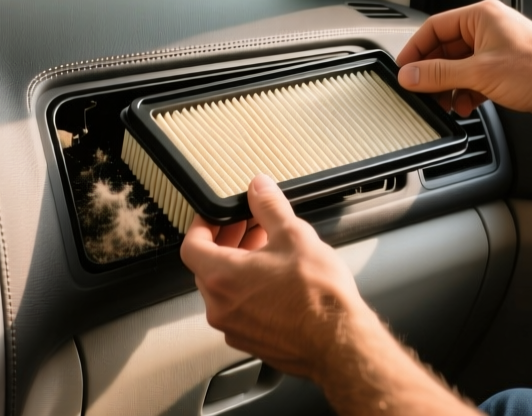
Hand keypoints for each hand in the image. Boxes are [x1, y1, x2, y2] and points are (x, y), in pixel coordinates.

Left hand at [181, 175, 375, 381]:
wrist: (339, 341)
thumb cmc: (317, 296)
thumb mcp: (293, 235)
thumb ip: (269, 207)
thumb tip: (259, 187)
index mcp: (222, 276)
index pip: (192, 245)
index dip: (202, 226)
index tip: (216, 218)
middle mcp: (221, 307)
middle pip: (208, 267)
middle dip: (227, 243)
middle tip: (249, 228)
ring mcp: (235, 328)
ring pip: (225, 291)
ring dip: (240, 267)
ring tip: (269, 252)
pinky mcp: (253, 342)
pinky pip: (241, 311)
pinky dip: (250, 292)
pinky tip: (277, 282)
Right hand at [396, 0, 531, 123]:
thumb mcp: (479, 73)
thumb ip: (439, 74)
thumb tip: (411, 75)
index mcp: (482, 16)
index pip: (435, 27)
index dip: (416, 49)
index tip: (403, 68)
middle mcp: (490, 29)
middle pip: (446, 48)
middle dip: (433, 72)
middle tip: (420, 90)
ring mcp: (499, 50)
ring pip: (460, 66)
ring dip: (450, 86)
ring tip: (443, 103)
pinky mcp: (506, 70)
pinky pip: (475, 79)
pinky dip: (467, 93)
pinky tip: (465, 107)